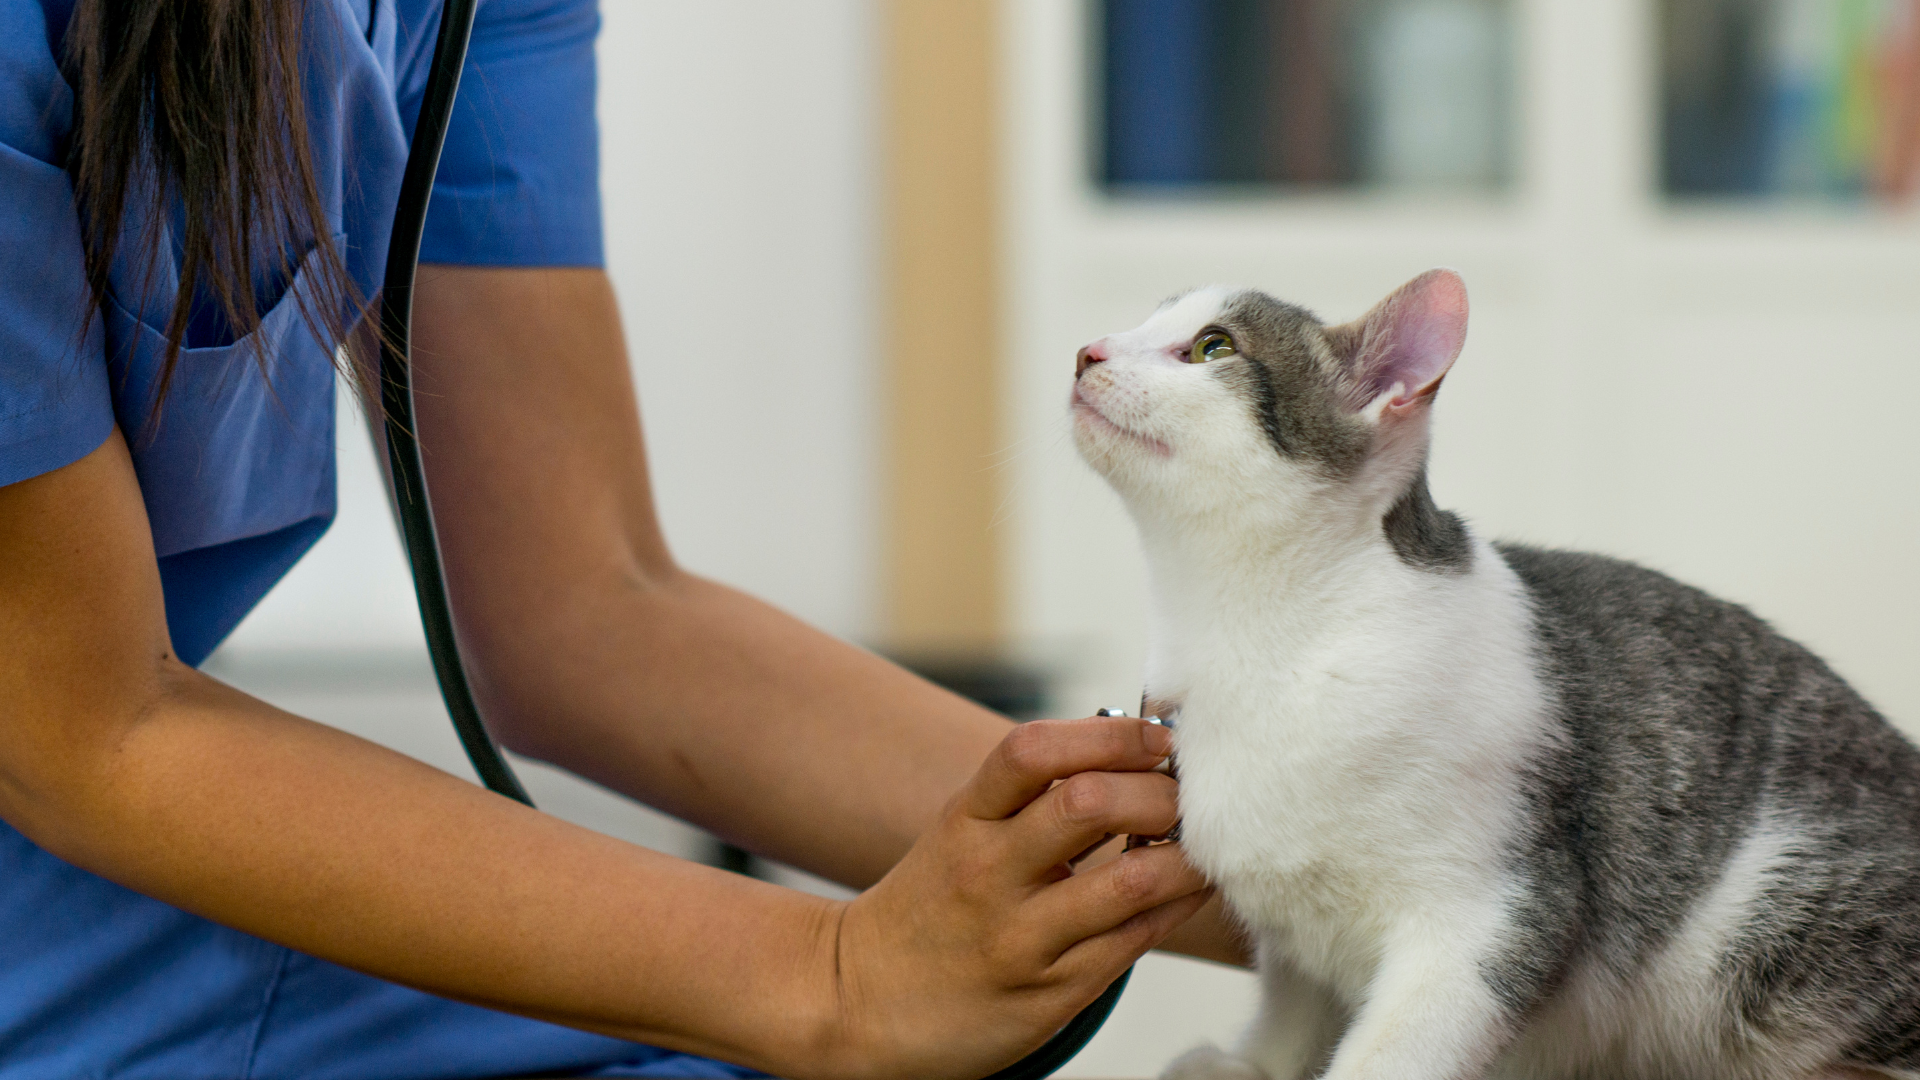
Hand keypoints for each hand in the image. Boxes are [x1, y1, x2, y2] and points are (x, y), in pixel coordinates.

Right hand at [812, 716, 1212, 1079]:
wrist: (859, 1003)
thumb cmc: (931, 907)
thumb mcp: (961, 834)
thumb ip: (1032, 797)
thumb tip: (1133, 752)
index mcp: (964, 820)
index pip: (1032, 751)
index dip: (1108, 733)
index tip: (1156, 736)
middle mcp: (988, 874)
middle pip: (1089, 805)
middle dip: (1158, 793)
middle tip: (1187, 797)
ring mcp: (1019, 938)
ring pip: (1130, 882)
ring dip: (1187, 856)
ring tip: (1204, 845)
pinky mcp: (1050, 995)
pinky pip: (1134, 942)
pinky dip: (1176, 907)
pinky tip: (1186, 890)